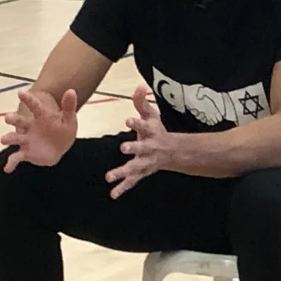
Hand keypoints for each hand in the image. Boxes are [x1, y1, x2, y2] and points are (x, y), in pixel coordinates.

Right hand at [0, 89, 77, 172]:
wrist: (59, 147)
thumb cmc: (62, 130)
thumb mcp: (69, 119)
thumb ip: (69, 106)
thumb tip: (71, 90)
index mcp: (40, 116)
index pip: (34, 105)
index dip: (28, 99)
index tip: (20, 93)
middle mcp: (29, 126)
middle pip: (19, 121)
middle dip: (13, 119)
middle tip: (8, 117)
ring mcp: (26, 139)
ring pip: (15, 138)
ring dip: (9, 138)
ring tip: (3, 139)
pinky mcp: (26, 152)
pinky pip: (16, 157)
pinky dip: (11, 163)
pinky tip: (7, 169)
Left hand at [105, 84, 170, 198]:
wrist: (171, 152)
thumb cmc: (156, 131)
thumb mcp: (151, 115)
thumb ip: (142, 102)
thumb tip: (139, 86)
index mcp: (151, 132)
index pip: (143, 125)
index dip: (136, 122)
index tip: (128, 120)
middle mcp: (149, 148)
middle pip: (141, 148)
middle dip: (133, 148)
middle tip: (123, 148)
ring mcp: (145, 162)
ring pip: (134, 167)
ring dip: (122, 172)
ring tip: (109, 176)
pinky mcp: (141, 172)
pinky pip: (132, 181)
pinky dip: (123, 188)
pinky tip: (113, 194)